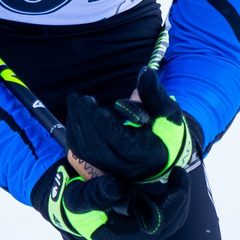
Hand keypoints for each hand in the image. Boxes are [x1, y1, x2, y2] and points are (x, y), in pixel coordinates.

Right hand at [40, 160, 191, 239]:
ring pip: (173, 221)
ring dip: (180, 197)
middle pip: (171, 224)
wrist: (72, 206)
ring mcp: (143, 234)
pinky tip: (172, 180)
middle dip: (181, 197)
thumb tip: (115, 187)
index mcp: (122, 238)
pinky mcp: (146, 224)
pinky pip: (169, 215)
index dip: (172, 202)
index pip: (158, 225)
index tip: (175, 176)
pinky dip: (174, 198)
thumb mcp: (76, 197)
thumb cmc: (74, 202)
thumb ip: (93, 194)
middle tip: (180, 172)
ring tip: (178, 174)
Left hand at [64, 69, 202, 186]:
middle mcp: (125, 166)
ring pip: (87, 151)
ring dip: (77, 125)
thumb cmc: (165, 128)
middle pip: (100, 148)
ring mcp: (111, 167)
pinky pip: (81, 152)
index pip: (122, 143)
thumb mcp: (166, 110)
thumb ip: (153, 93)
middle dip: (88, 122)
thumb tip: (145, 72)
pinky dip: (74, 132)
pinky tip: (73, 112)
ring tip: (74, 100)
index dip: (108, 127)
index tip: (99, 108)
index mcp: (144, 154)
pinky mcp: (100, 164)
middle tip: (83, 99)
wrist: (162, 149)